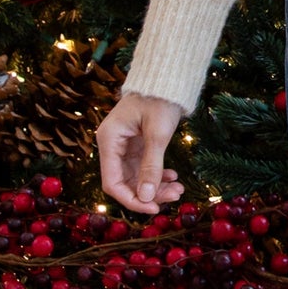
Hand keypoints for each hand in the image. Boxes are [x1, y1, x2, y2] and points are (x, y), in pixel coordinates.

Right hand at [95, 93, 186, 216]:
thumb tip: (147, 198)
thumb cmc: (159, 100)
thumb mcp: (158, 134)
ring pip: (136, 178)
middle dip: (149, 193)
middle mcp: (112, 146)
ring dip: (156, 186)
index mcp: (109, 140)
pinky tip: (173, 177)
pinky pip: (144, 169)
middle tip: (175, 196)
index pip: (112, 182)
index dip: (131, 200)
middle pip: (125, 182)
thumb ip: (151, 166)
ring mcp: (124, 147)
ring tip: (179, 189)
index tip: (153, 209)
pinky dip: (158, 176)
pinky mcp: (136, 146)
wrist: (167, 79)